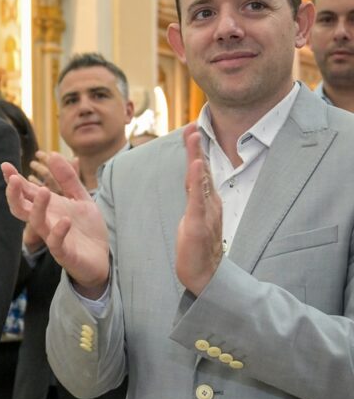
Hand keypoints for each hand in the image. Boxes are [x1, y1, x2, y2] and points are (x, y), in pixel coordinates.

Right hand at [3, 155, 109, 297]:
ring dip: (37, 207)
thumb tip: (52, 153)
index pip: (25, 192)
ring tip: (44, 190)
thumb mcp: (80, 197)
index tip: (5, 165)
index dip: (13, 179)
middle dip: (13, 194)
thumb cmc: (87, 229)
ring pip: (35, 222)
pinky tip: (65, 220)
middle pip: (20, 208)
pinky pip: (55, 243)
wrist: (102, 258)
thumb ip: (67, 178)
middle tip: (13, 179)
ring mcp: (52, 237)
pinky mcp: (64, 252)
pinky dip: (58, 231)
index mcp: (47, 207)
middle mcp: (45, 221)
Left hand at [175, 124, 222, 294]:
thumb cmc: (197, 246)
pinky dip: (197, 181)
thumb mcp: (194, 216)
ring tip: (194, 136)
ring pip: (200, 179)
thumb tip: (194, 182)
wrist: (204, 274)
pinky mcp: (198, 223)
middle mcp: (209, 202)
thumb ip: (194, 198)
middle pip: (201, 169)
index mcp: (206, 200)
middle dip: (196, 147)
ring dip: (196, 156)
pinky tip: (195, 165)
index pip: (199, 170)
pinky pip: (197, 199)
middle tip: (192, 124)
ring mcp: (205, 212)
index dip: (195, 149)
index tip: (190, 128)